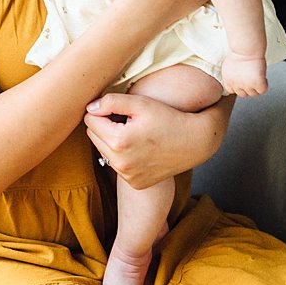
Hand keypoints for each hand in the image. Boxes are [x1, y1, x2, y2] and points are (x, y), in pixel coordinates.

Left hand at [84, 91, 227, 189]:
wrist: (196, 142)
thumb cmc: (168, 117)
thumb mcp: (140, 103)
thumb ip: (110, 101)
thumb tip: (90, 108)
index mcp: (119, 141)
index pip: (90, 120)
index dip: (102, 111)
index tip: (119, 110)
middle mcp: (120, 163)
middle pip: (93, 136)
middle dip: (105, 126)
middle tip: (127, 121)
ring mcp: (127, 175)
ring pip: (103, 151)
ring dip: (112, 141)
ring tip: (133, 133)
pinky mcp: (135, 182)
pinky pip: (117, 165)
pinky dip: (123, 156)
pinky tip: (140, 148)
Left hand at [221, 54, 267, 96]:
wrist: (246, 49)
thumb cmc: (239, 53)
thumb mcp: (229, 67)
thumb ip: (232, 75)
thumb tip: (237, 78)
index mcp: (228, 80)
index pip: (232, 91)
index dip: (239, 87)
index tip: (243, 81)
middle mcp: (236, 84)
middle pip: (243, 94)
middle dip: (248, 88)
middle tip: (252, 79)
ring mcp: (246, 85)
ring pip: (253, 94)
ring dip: (256, 88)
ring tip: (258, 77)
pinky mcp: (257, 83)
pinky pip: (262, 91)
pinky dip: (264, 86)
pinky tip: (263, 78)